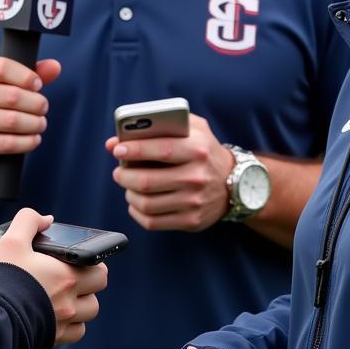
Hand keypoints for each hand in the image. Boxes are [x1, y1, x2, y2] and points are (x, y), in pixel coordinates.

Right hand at [0, 57, 60, 174]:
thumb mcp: (6, 84)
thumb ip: (32, 73)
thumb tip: (55, 67)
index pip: (2, 67)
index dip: (27, 76)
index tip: (37, 85)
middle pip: (12, 96)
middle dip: (37, 103)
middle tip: (43, 108)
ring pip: (13, 121)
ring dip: (36, 123)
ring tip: (40, 123)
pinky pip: (10, 143)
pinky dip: (29, 141)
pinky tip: (34, 138)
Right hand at [0, 208, 107, 344]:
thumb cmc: (4, 279)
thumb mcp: (11, 242)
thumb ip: (29, 221)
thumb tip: (46, 219)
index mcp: (67, 275)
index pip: (100, 267)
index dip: (93, 261)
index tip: (80, 259)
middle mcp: (71, 300)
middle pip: (98, 288)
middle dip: (90, 280)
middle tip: (74, 275)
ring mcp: (64, 321)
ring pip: (90, 311)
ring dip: (82, 302)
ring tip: (67, 294)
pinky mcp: (55, 338)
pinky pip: (77, 332)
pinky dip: (73, 324)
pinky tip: (59, 314)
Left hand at [104, 114, 232, 231]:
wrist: (235, 183)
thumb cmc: (204, 151)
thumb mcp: (192, 129)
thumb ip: (157, 127)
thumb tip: (114, 142)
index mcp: (197, 149)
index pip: (161, 150)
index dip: (135, 150)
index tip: (117, 149)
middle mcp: (197, 177)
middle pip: (147, 181)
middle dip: (124, 175)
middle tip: (119, 171)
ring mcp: (194, 202)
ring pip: (146, 203)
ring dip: (129, 194)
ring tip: (128, 185)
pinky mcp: (191, 221)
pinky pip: (152, 221)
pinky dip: (136, 212)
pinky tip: (137, 202)